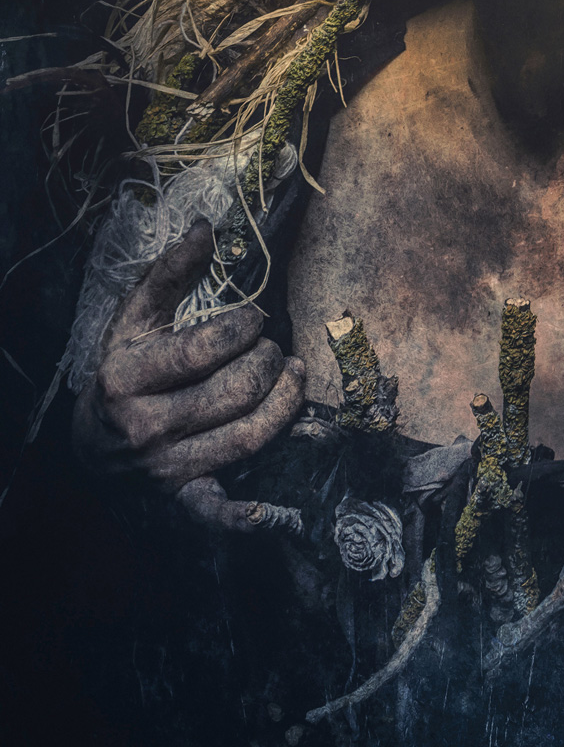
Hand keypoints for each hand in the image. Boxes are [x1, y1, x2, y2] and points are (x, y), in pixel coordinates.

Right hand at [72, 220, 305, 490]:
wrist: (88, 447)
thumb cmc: (121, 372)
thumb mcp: (134, 321)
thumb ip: (169, 273)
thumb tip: (207, 227)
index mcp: (127, 377)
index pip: (207, 349)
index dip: (245, 328)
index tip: (256, 318)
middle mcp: (145, 426)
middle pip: (234, 391)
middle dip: (268, 362)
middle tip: (273, 348)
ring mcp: (164, 468)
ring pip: (245, 437)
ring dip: (283, 405)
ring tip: (293, 375)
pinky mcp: (180, 500)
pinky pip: (215, 512)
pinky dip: (243, 519)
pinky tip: (273, 514)